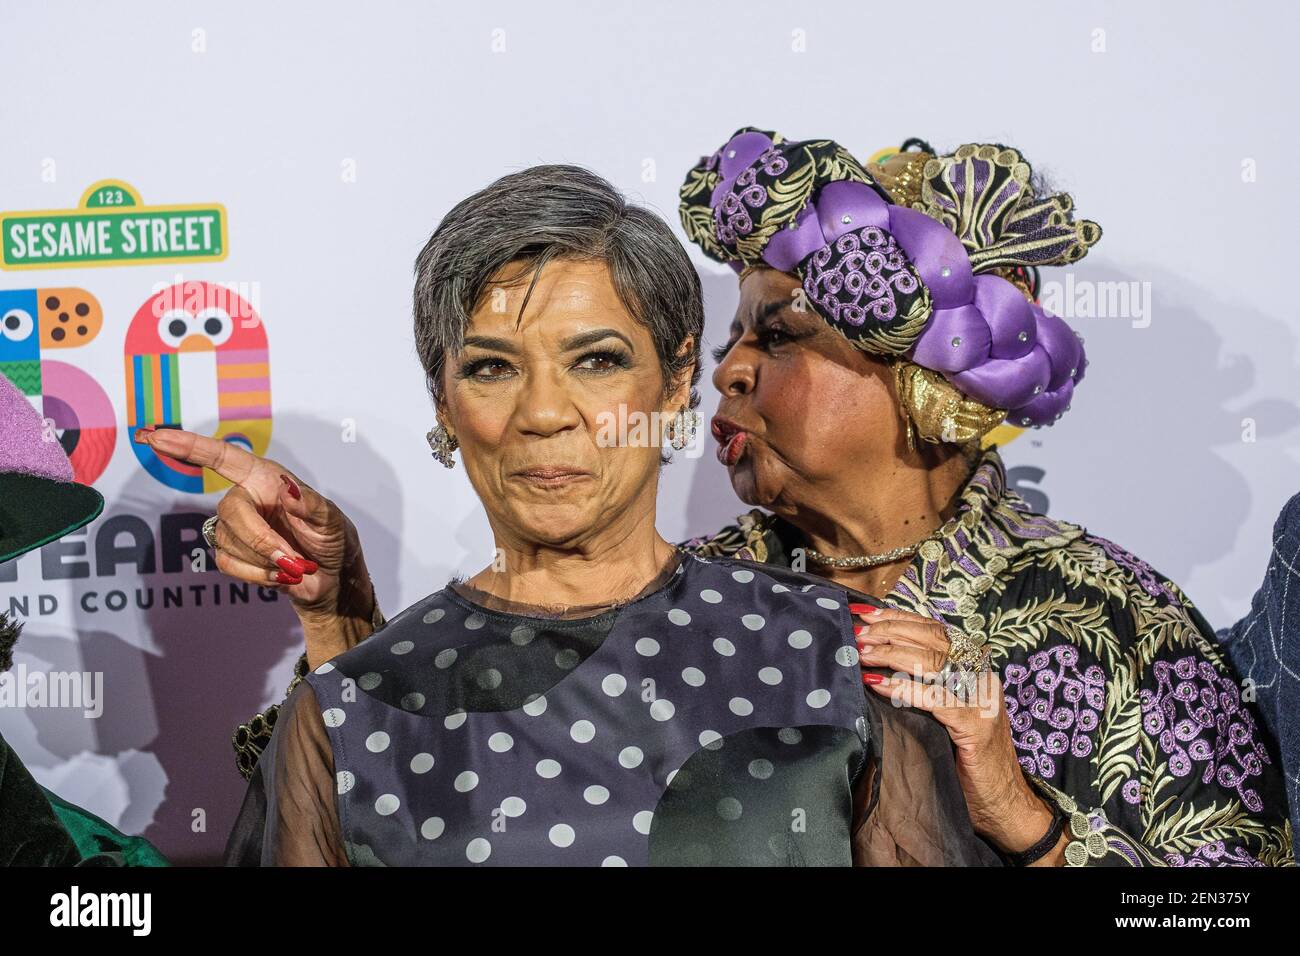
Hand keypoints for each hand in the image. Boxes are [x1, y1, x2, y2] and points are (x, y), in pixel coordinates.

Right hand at [136, 426, 374, 664]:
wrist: (330, 578)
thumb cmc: (331, 539)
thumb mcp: (331, 519)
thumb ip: (311, 505)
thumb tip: (289, 489)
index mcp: (266, 478)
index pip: (222, 457)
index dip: (189, 445)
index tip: (156, 436)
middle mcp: (244, 497)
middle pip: (231, 512)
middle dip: (262, 540)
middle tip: (294, 559)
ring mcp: (233, 527)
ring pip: (228, 542)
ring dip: (266, 561)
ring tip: (295, 565)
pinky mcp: (229, 554)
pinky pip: (228, 564)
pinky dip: (258, 575)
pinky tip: (280, 575)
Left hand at [849, 603, 1062, 862]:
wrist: (1003, 802)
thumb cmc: (964, 756)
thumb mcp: (944, 710)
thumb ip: (923, 682)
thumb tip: (875, 656)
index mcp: (975, 667)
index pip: (934, 630)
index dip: (898, 618)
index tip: (864, 613)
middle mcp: (981, 677)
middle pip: (931, 640)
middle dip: (889, 632)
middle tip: (857, 632)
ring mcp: (982, 700)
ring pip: (933, 663)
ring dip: (891, 655)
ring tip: (861, 653)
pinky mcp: (977, 727)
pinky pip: (937, 699)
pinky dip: (905, 689)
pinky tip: (878, 684)